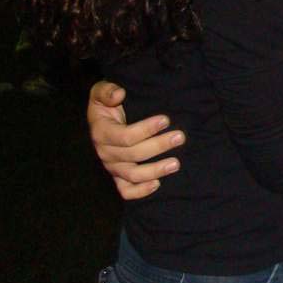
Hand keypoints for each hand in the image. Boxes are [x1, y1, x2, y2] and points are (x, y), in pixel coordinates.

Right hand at [88, 81, 184, 199]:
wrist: (104, 118)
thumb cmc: (107, 103)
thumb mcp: (101, 91)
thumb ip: (107, 91)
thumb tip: (119, 94)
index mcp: (101, 132)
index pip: (125, 136)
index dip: (146, 129)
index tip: (166, 120)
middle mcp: (105, 152)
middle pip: (133, 155)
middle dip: (159, 145)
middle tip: (180, 137)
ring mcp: (112, 167)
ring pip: (133, 175)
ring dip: (156, 170)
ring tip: (176, 163)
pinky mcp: (118, 176)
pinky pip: (126, 191)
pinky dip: (140, 191)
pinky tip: (157, 184)